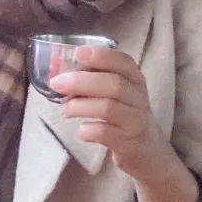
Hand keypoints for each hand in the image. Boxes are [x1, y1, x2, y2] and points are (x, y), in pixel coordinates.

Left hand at [49, 46, 174, 180]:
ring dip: (79, 106)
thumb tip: (57, 68)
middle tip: (56, 83)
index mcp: (134, 79)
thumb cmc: (122, 112)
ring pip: (108, 108)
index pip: (123, 61)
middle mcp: (138, 98)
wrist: (146, 148)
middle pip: (113, 84)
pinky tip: (81, 131)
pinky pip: (106, 133)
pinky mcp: (128, 143)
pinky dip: (88, 130)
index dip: (100, 56)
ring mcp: (135, 121)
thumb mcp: (115, 92)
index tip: (77, 53)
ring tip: (66, 110)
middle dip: (81, 81)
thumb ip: (92, 79)